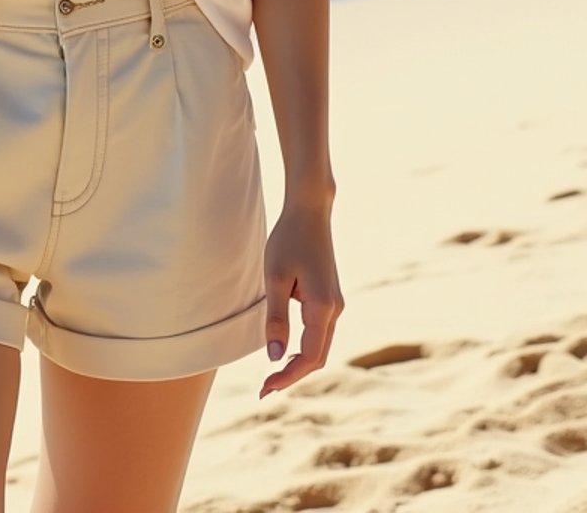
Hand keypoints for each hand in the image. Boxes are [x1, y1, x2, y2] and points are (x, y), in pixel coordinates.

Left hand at [259, 199, 344, 398]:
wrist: (310, 211)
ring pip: (321, 346)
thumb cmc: (288, 240)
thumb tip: (274, 358)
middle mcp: (335, 309)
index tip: (265, 389)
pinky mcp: (331, 297)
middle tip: (265, 388)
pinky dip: (305, 347)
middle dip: (293, 375)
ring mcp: (336, 303)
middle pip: (318, 357)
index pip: (308, 357)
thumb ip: (276, 319)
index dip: (287, 377)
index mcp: (322, 307)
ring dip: (299, 363)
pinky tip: (286, 349)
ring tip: (273, 374)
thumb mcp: (275, 278)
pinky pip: (320, 332)